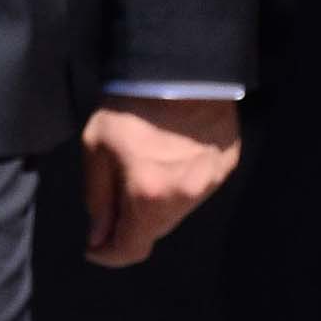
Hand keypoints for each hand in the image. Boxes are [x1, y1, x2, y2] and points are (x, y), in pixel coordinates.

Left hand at [80, 98, 238, 267]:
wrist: (180, 65)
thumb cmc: (129, 106)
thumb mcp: (95, 149)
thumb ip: (97, 201)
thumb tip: (98, 240)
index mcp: (148, 197)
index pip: (130, 250)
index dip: (108, 254)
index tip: (93, 247)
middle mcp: (185, 197)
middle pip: (154, 232)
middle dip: (131, 225)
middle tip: (114, 202)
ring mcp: (211, 182)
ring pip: (177, 212)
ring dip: (157, 205)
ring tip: (143, 172)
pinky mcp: (227, 165)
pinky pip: (197, 190)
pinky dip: (179, 186)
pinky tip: (169, 160)